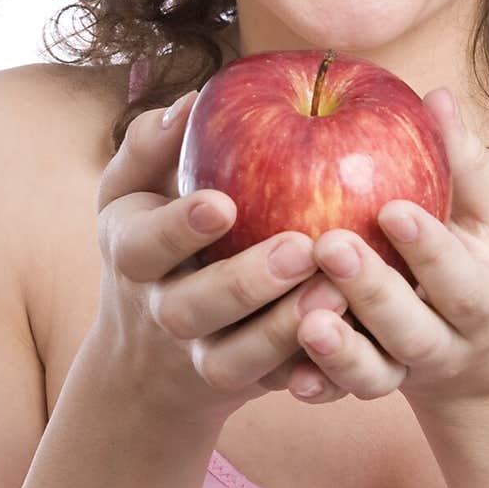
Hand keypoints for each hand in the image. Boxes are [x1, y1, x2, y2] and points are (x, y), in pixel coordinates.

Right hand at [95, 90, 348, 426]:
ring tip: (337, 291)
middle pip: (194, 309)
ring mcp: (201, 358)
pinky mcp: (246, 386)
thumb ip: (150, 142)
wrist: (149, 356)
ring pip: (239, 360)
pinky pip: (280, 385)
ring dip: (286, 330)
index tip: (222, 202)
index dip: (179, 227)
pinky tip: (358, 332)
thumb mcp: (131, 189)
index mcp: (131, 255)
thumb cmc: (153, 236)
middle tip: (301, 249)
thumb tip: (192, 101)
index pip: (145, 244)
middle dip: (245, 283)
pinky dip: (317, 369)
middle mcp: (161, 312)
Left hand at [294, 88, 488, 417]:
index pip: (459, 277)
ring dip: (340, 351)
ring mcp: (407, 371)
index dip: (429, 247)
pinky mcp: (369, 384)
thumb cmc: (482, 253)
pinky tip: (286, 375)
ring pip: (376, 373)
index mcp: (486, 298)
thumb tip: (437, 97)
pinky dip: (317, 385)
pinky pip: (341, 393)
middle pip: (412, 330)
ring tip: (303, 321)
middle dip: (372, 291)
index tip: (392, 208)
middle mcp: (449, 342)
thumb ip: (464, 161)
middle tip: (329, 246)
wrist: (483, 350)